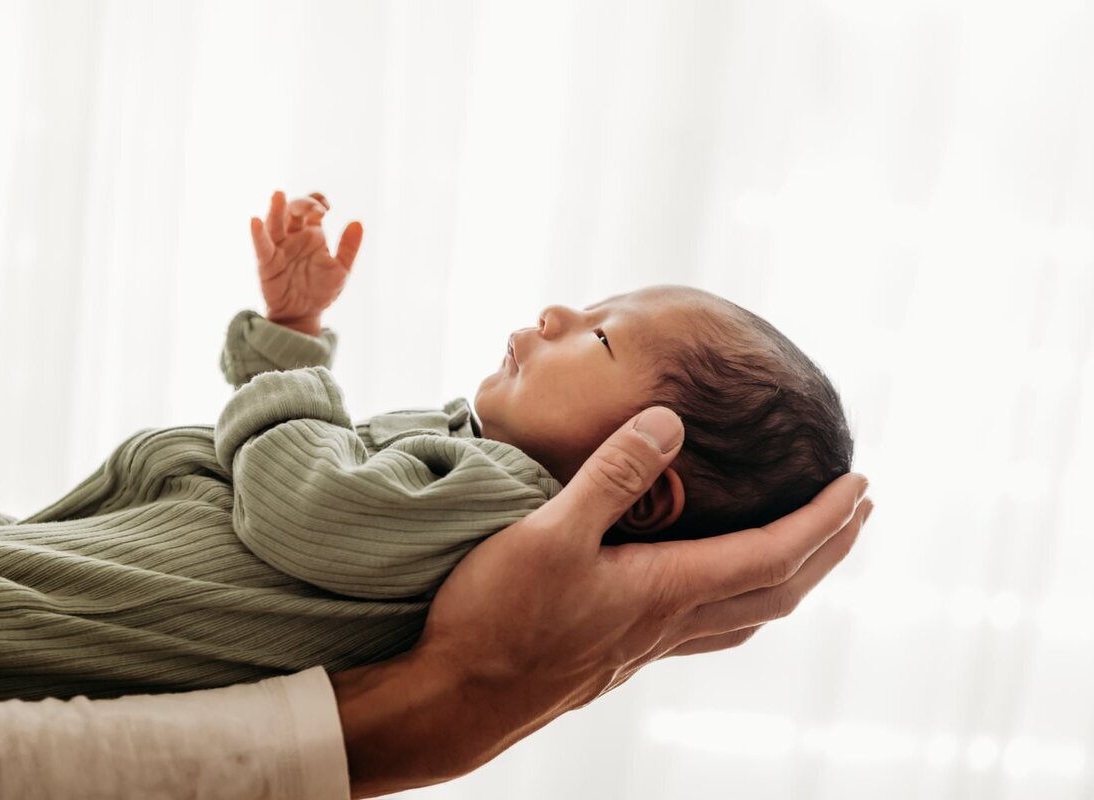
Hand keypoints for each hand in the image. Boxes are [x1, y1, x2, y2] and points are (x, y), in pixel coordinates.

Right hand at [249, 190, 362, 334]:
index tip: (326, 208)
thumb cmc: (321, 291)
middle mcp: (294, 237)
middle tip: (317, 209)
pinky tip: (255, 221)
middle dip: (303, 204)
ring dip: (276, 208)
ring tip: (278, 195)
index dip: (317, 201)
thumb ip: (348, 247)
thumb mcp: (341, 270)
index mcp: (312, 234)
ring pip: (274, 222)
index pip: (312, 208)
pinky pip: (261, 246)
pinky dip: (257, 233)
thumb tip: (357, 222)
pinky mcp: (267, 262)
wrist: (304, 315)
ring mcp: (279, 248)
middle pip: (293, 210)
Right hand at [330, 407, 872, 797]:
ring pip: (744, 613)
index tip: (861, 487)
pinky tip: (710, 589)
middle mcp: (667, 623)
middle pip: (775, 588)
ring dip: (788, 576)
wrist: (453, 701)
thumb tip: (672, 422)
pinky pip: (705, 626)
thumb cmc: (496, 620)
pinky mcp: (615, 654)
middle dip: (826, 548)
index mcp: (665, 589)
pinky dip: (736, 598)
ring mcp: (643, 646)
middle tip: (858, 512)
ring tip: (804, 549)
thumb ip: (612, 475)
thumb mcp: (549, 532)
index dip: (824, 521)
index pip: (773, 552)